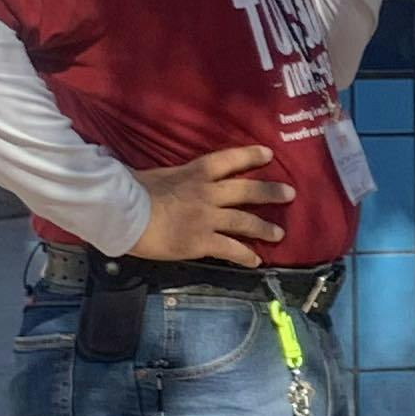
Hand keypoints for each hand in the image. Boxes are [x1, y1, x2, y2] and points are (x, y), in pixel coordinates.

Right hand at [132, 144, 291, 264]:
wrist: (124, 214)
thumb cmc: (131, 192)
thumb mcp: (154, 175)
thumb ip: (170, 178)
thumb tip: (162, 178)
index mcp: (194, 173)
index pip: (228, 160)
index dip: (249, 156)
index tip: (269, 154)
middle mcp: (208, 193)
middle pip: (246, 190)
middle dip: (270, 192)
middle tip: (289, 193)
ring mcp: (208, 218)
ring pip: (245, 221)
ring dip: (264, 227)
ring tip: (279, 233)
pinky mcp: (202, 242)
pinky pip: (231, 249)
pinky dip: (245, 255)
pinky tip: (256, 261)